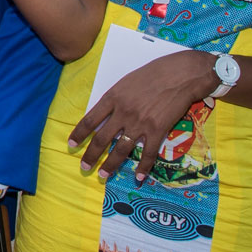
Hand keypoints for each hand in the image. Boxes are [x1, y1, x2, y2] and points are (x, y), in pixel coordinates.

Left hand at [68, 50, 218, 183]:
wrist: (180, 74)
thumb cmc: (153, 74)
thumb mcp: (125, 82)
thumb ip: (115, 99)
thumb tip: (105, 114)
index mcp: (112, 98)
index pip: (90, 120)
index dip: (79, 134)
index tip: (71, 145)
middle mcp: (123, 112)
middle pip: (102, 139)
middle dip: (91, 155)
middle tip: (84, 167)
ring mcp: (140, 123)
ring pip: (121, 149)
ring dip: (111, 165)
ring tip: (102, 176)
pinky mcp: (157, 130)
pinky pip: (148, 153)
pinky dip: (143, 167)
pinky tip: (139, 177)